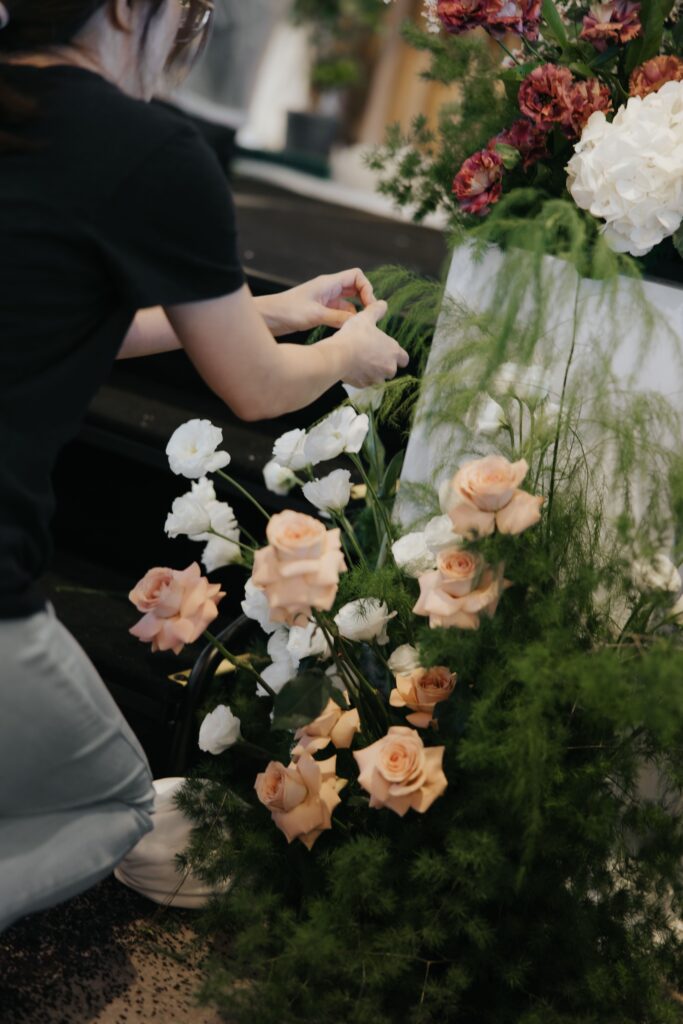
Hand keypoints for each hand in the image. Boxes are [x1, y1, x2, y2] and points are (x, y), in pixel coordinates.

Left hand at [255, 268, 375, 336]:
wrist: (267, 317)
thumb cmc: (286, 311)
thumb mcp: (315, 315)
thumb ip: (338, 317)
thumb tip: (358, 322)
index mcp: (328, 283)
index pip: (357, 276)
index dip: (367, 288)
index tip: (369, 306)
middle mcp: (328, 289)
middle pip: (355, 288)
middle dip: (364, 300)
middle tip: (369, 316)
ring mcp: (324, 300)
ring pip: (348, 302)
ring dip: (355, 312)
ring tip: (359, 326)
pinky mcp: (319, 311)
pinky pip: (339, 313)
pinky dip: (345, 320)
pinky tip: (346, 331)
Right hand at [323, 300, 409, 386]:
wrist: (339, 355)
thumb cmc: (354, 336)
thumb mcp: (366, 317)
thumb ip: (376, 310)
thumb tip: (382, 304)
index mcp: (393, 352)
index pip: (404, 359)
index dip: (397, 355)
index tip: (387, 351)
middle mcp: (388, 368)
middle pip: (391, 369)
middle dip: (382, 364)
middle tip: (370, 354)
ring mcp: (376, 379)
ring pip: (377, 378)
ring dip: (371, 372)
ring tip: (359, 361)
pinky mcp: (363, 385)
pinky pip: (364, 383)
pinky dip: (360, 377)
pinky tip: (352, 367)